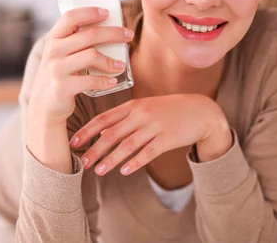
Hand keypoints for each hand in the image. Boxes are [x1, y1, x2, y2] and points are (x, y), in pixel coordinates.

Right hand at [28, 7, 134, 126]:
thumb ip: (74, 42)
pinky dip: (105, 80)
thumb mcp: (59, 56)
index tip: (107, 13)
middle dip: (113, 33)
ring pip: (92, 55)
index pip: (70, 17)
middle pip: (89, 34)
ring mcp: (56, 69)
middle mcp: (53, 51)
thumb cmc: (58, 77)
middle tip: (129, 35)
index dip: (89, 12)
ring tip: (121, 65)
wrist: (43, 107)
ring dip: (111, 60)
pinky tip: (113, 81)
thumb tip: (107, 28)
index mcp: (53, 39)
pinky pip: (91, 80)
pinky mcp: (62, 87)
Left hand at [69, 94, 231, 175]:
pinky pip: (149, 152)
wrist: (201, 111)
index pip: (104, 118)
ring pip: (128, 144)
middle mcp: (142, 114)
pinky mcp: (168, 138)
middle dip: (95, 149)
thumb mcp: (145, 109)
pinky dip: (136, 162)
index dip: (87, 131)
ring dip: (111, 159)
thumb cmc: (169, 111)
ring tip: (99, 171)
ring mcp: (155, 126)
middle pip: (112, 133)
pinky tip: (125, 171)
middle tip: (82, 162)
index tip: (74, 143)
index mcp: (133, 105)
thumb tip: (101, 134)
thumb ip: (123, 119)